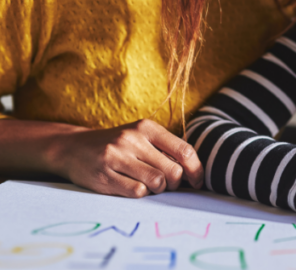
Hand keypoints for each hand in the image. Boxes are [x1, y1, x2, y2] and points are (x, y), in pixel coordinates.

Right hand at [51, 119, 203, 197]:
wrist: (73, 148)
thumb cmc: (117, 146)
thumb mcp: (141, 137)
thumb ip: (166, 149)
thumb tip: (195, 172)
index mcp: (147, 127)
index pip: (184, 150)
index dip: (196, 170)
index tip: (197, 182)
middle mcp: (132, 139)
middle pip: (173, 170)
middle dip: (176, 184)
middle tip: (167, 185)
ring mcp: (117, 157)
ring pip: (157, 182)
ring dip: (159, 190)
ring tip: (151, 186)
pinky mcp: (104, 175)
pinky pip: (137, 192)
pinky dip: (141, 194)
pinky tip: (133, 187)